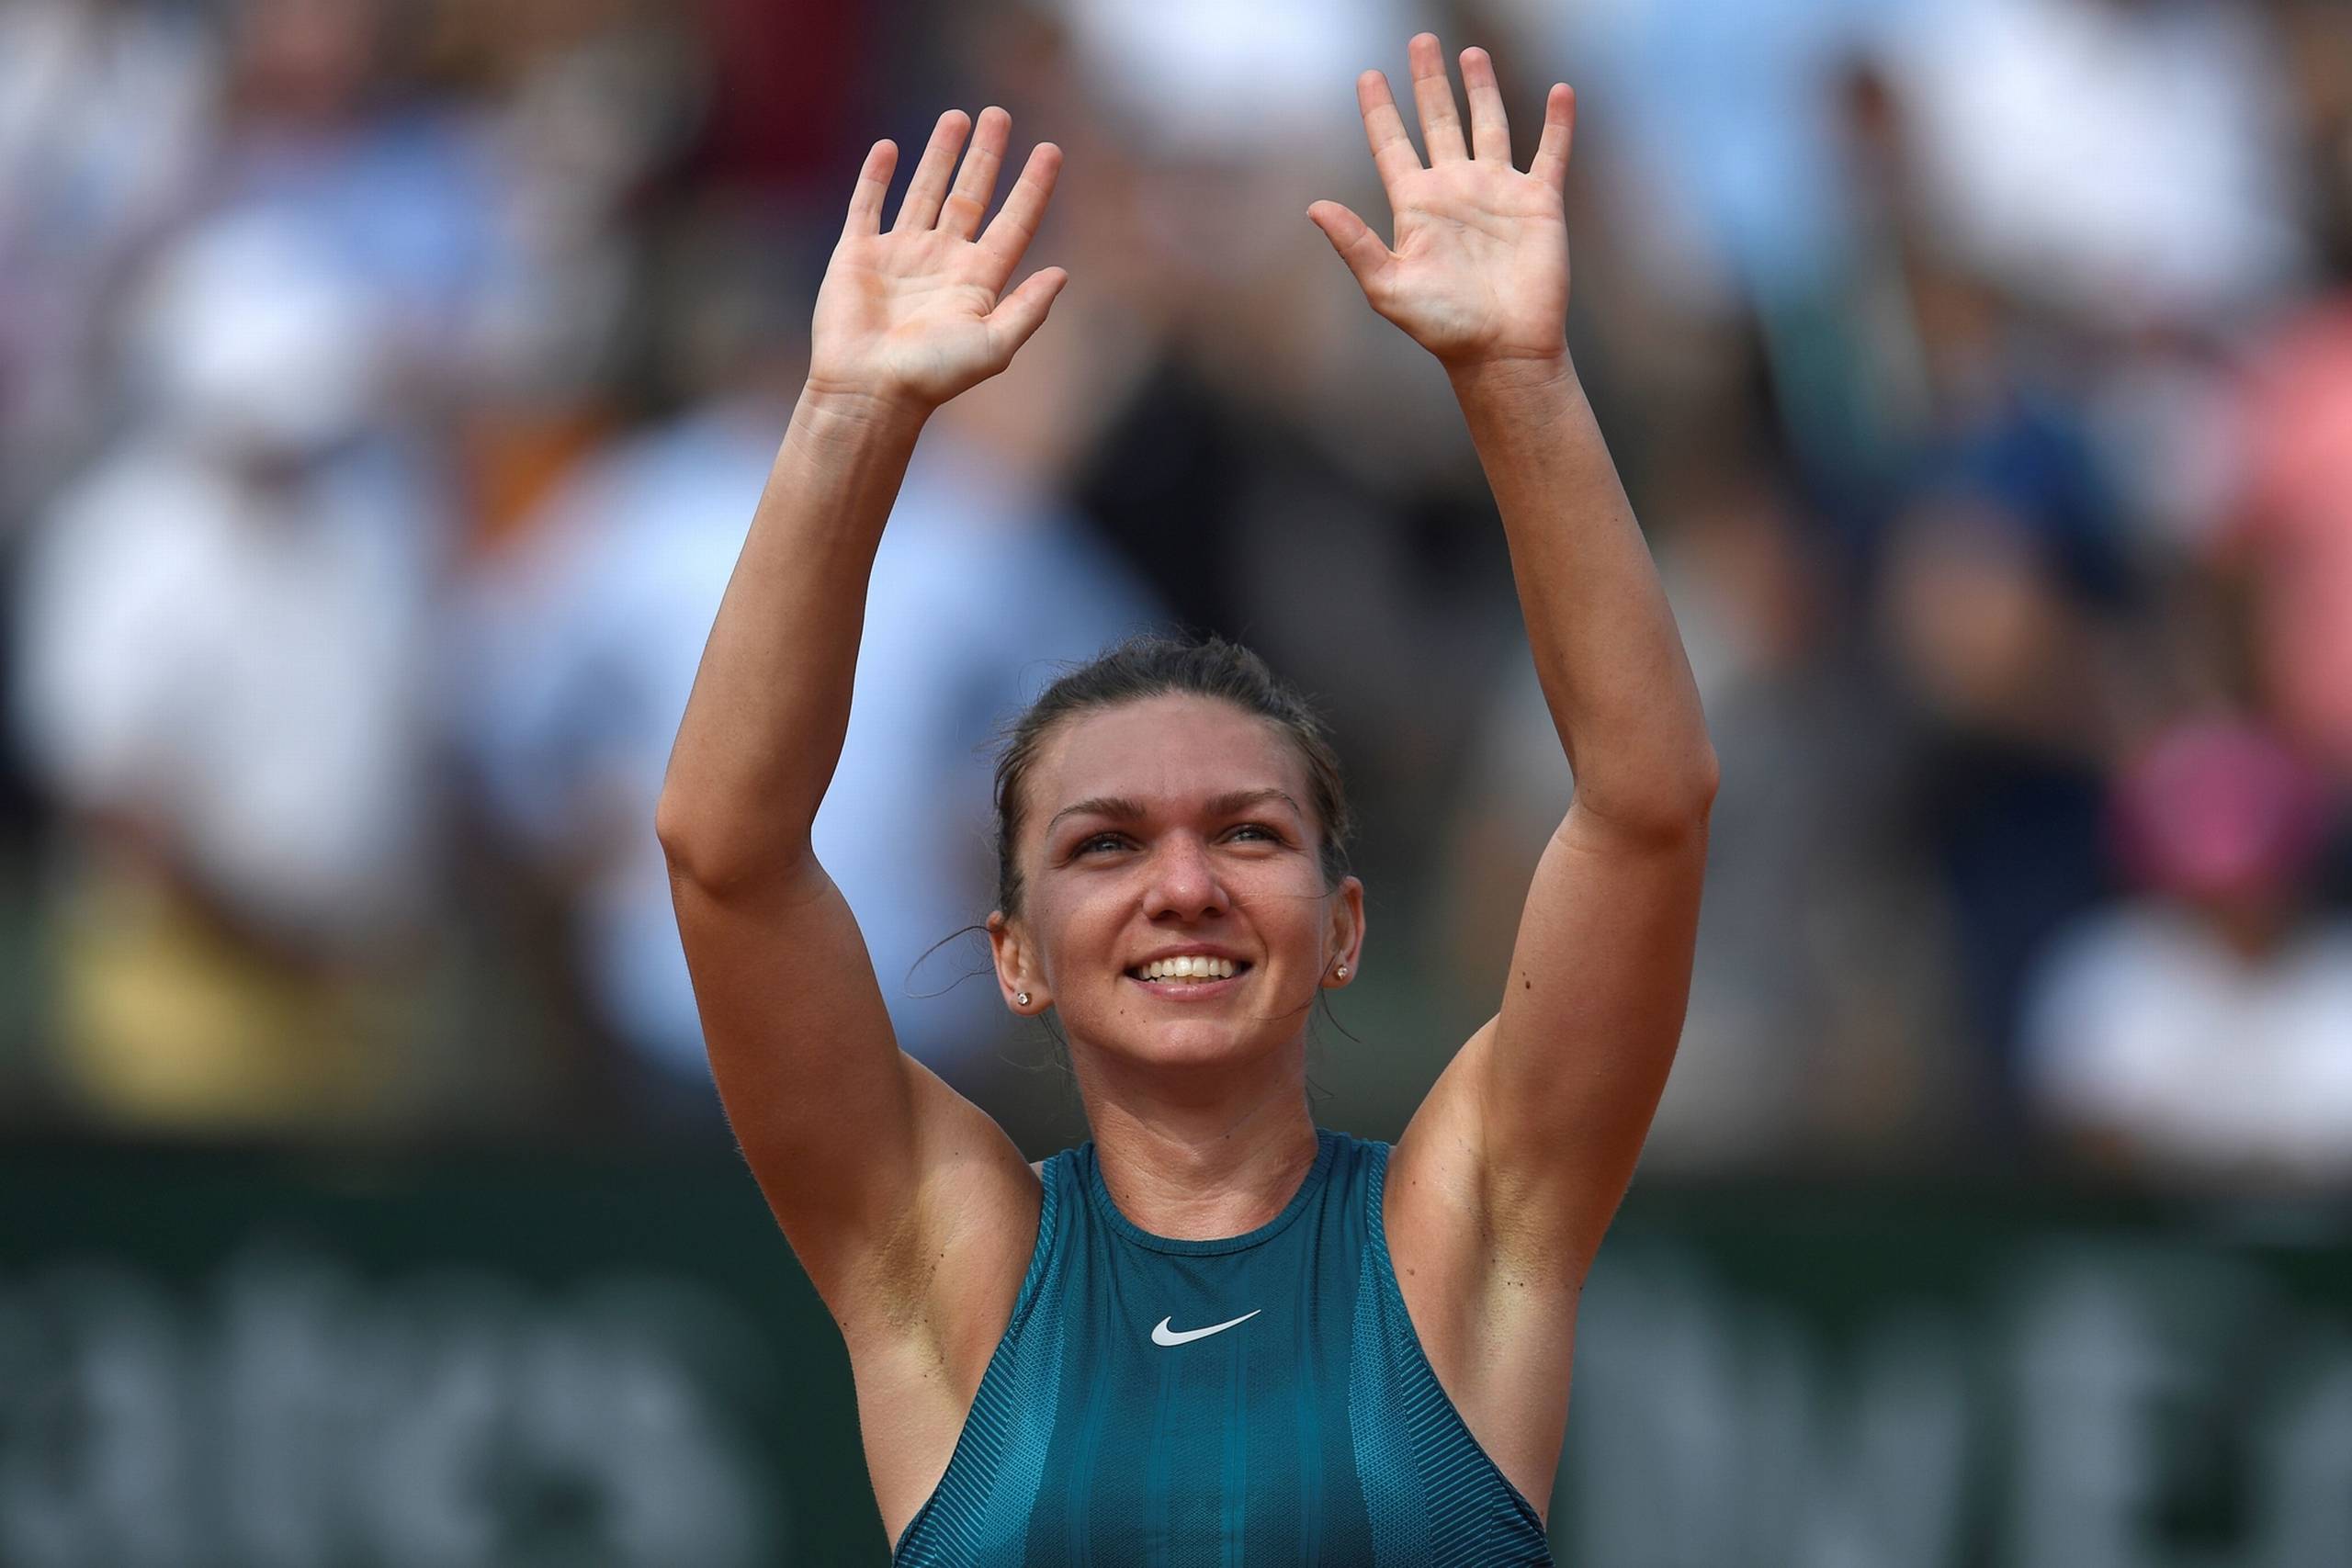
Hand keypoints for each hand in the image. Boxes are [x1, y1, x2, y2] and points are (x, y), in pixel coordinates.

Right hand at [806, 108, 1066, 413]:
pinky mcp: (858, 255)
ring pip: (924, 191)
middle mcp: (942, 261)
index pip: (1013, 221)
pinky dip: (877, 176)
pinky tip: (890, 148)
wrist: (869, 390)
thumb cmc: (933, 376)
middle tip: (999, 114)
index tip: (1050, 150)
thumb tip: (1063, 274)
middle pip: (971, 195)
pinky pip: (868, 205)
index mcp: (978, 281)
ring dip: (940, 154)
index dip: (1033, 186)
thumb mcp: (995, 346)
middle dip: (986, 155)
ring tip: (957, 117)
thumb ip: (1029, 310)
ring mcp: (900, 255)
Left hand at [1309, 35, 1573, 372]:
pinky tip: (1561, 91)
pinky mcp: (1539, 203)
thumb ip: (1355, 245)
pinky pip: (1550, 153)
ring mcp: (1498, 193)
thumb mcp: (1388, 287)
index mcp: (1416, 205)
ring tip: (1469, 53)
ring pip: (1489, 124)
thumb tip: (1314, 207)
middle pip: (1439, 121)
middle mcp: (1455, 190)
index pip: (1392, 145)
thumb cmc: (1442, 327)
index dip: (1379, 110)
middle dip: (1428, 82)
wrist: (1502, 350)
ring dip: (1481, 88)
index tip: (1368, 75)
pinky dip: (1558, 123)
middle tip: (1420, 41)